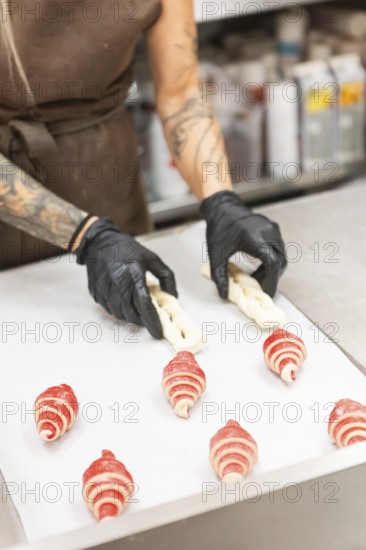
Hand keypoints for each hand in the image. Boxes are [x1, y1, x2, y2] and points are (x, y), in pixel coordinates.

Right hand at [75, 217, 176, 338]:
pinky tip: (122, 301)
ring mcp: (103, 286)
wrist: (100, 242)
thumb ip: (166, 276)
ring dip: (128, 315)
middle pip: (130, 311)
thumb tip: (172, 295)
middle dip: (140, 319)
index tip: (158, 332)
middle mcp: (117, 280)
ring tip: (135, 308)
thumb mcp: (152, 258)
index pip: (144, 302)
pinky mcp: (95, 290)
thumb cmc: (128, 250)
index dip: (151, 320)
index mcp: (133, 272)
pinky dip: (117, 309)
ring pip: (118, 312)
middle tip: (147, 318)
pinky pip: (107, 308)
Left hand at [200, 191, 286, 297]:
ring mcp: (273, 229)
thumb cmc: (219, 229)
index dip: (272, 282)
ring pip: (281, 256)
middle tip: (260, 288)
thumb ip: (219, 277)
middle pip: (280, 262)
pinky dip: (272, 260)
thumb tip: (224, 295)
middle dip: (272, 278)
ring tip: (257, 278)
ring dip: (272, 270)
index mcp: (256, 239)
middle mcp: (269, 233)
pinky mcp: (273, 228)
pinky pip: (278, 249)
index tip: (266, 294)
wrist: (222, 208)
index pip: (273, 265)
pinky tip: (259, 267)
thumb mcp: (216, 256)